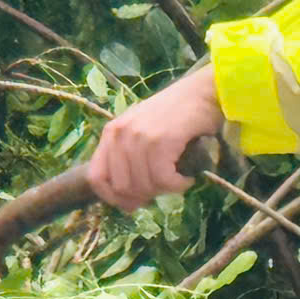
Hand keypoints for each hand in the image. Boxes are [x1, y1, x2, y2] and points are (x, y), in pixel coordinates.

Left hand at [88, 69, 224, 211]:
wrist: (203, 93)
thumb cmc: (177, 116)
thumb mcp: (143, 135)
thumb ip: (130, 164)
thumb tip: (127, 206)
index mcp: (111, 132)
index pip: (96, 177)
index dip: (112, 197)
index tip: (132, 203)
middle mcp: (120, 133)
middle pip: (122, 187)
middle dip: (144, 195)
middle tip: (164, 186)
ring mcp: (139, 136)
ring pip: (143, 185)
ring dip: (165, 190)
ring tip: (178, 178)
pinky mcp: (160, 141)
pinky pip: (163, 180)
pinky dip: (178, 185)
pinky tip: (186, 177)